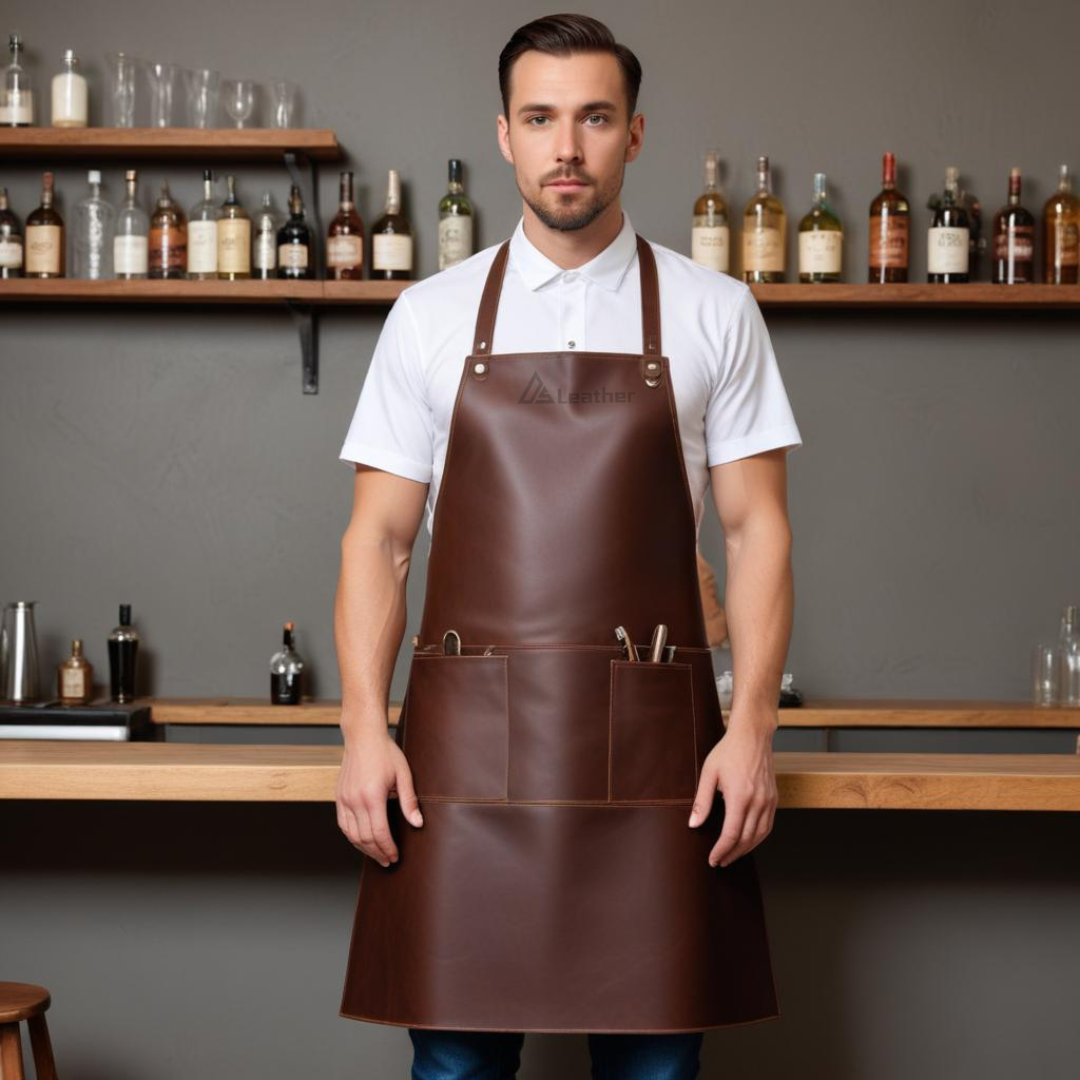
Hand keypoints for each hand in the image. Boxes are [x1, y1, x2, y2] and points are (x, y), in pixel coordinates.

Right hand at [336, 730, 423, 866]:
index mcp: (372, 796)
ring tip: (377, 855)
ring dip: (364, 849)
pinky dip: (352, 837)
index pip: (379, 833)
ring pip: (351, 835)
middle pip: (364, 838)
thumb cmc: (385, 753)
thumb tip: (418, 823)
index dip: (388, 848)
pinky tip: (362, 842)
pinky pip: (343, 825)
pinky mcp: (339, 797)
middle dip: (377, 853)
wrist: (363, 737)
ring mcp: (344, 800)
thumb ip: (409, 801)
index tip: (395, 856)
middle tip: (388, 861)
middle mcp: (355, 800)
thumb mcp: (403, 774)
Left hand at [687, 721, 776, 866]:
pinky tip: (747, 841)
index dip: (721, 851)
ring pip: (759, 835)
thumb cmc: (728, 751)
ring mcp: (769, 801)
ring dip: (745, 850)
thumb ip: (702, 801)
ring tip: (731, 856)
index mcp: (740, 796)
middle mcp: (758, 802)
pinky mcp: (774, 799)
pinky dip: (758, 838)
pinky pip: (768, 826)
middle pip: (746, 839)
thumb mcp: (709, 773)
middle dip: (732, 854)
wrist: (753, 735)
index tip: (712, 860)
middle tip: (719, 862)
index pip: (731, 834)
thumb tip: (693, 824)